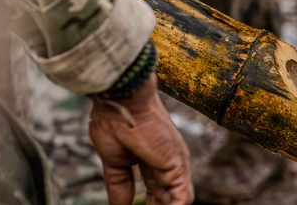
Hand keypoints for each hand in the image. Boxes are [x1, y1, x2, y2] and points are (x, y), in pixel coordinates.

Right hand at [89, 75, 192, 204]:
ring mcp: (175, 164)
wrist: (121, 102)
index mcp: (155, 161)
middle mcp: (168, 163)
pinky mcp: (177, 165)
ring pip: (177, 201)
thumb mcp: (115, 162)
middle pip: (167, 199)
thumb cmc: (114, 122)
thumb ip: (120, 185)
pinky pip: (181, 199)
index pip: (158, 193)